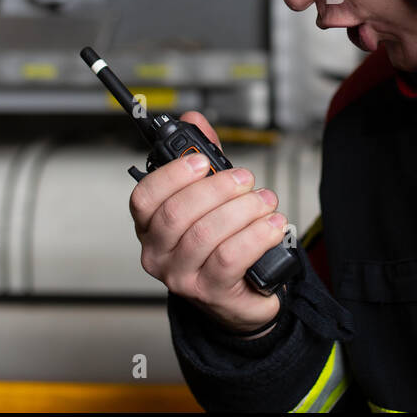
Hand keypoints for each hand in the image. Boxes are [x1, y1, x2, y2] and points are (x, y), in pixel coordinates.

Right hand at [130, 110, 286, 333]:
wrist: (240, 296)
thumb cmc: (221, 243)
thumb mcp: (210, 199)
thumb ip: (203, 157)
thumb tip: (195, 119)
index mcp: (151, 226)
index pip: (144, 197)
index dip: (172, 174)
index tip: (202, 161)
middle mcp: (158, 253)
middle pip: (177, 214)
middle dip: (217, 189)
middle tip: (245, 179)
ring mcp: (181, 277)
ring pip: (206, 235)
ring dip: (243, 210)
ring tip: (265, 201)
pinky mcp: (211, 293)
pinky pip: (230, 259)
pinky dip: (256, 236)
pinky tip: (273, 225)